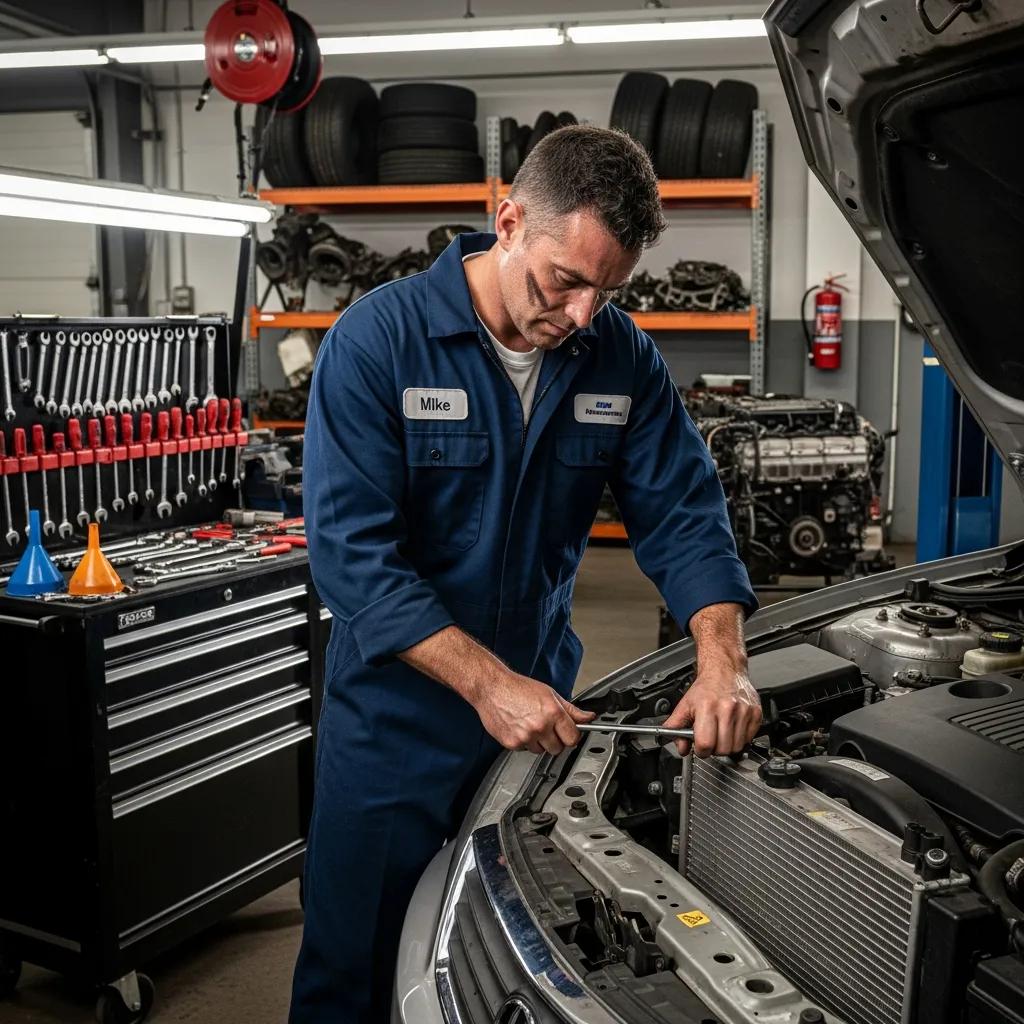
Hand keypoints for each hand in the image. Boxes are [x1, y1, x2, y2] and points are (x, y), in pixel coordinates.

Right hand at [472, 670, 595, 754]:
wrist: (492, 687)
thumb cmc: (518, 688)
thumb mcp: (549, 694)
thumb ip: (571, 710)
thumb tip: (589, 717)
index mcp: (552, 712)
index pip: (573, 738)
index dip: (571, 736)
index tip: (568, 733)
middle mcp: (540, 726)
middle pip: (558, 748)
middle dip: (555, 740)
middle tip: (547, 728)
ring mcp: (525, 736)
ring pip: (541, 751)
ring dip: (538, 742)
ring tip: (530, 724)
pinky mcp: (512, 743)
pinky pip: (525, 750)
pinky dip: (523, 742)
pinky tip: (518, 727)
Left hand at [662, 665, 760, 756]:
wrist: (725, 670)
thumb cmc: (706, 688)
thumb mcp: (685, 705)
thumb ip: (676, 726)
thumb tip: (680, 747)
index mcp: (707, 707)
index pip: (705, 744)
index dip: (701, 750)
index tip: (700, 747)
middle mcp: (728, 709)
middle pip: (723, 749)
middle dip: (714, 749)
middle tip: (711, 740)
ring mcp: (744, 712)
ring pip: (737, 747)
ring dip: (728, 746)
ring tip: (721, 734)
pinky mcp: (756, 713)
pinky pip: (749, 739)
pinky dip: (740, 739)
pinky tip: (732, 729)